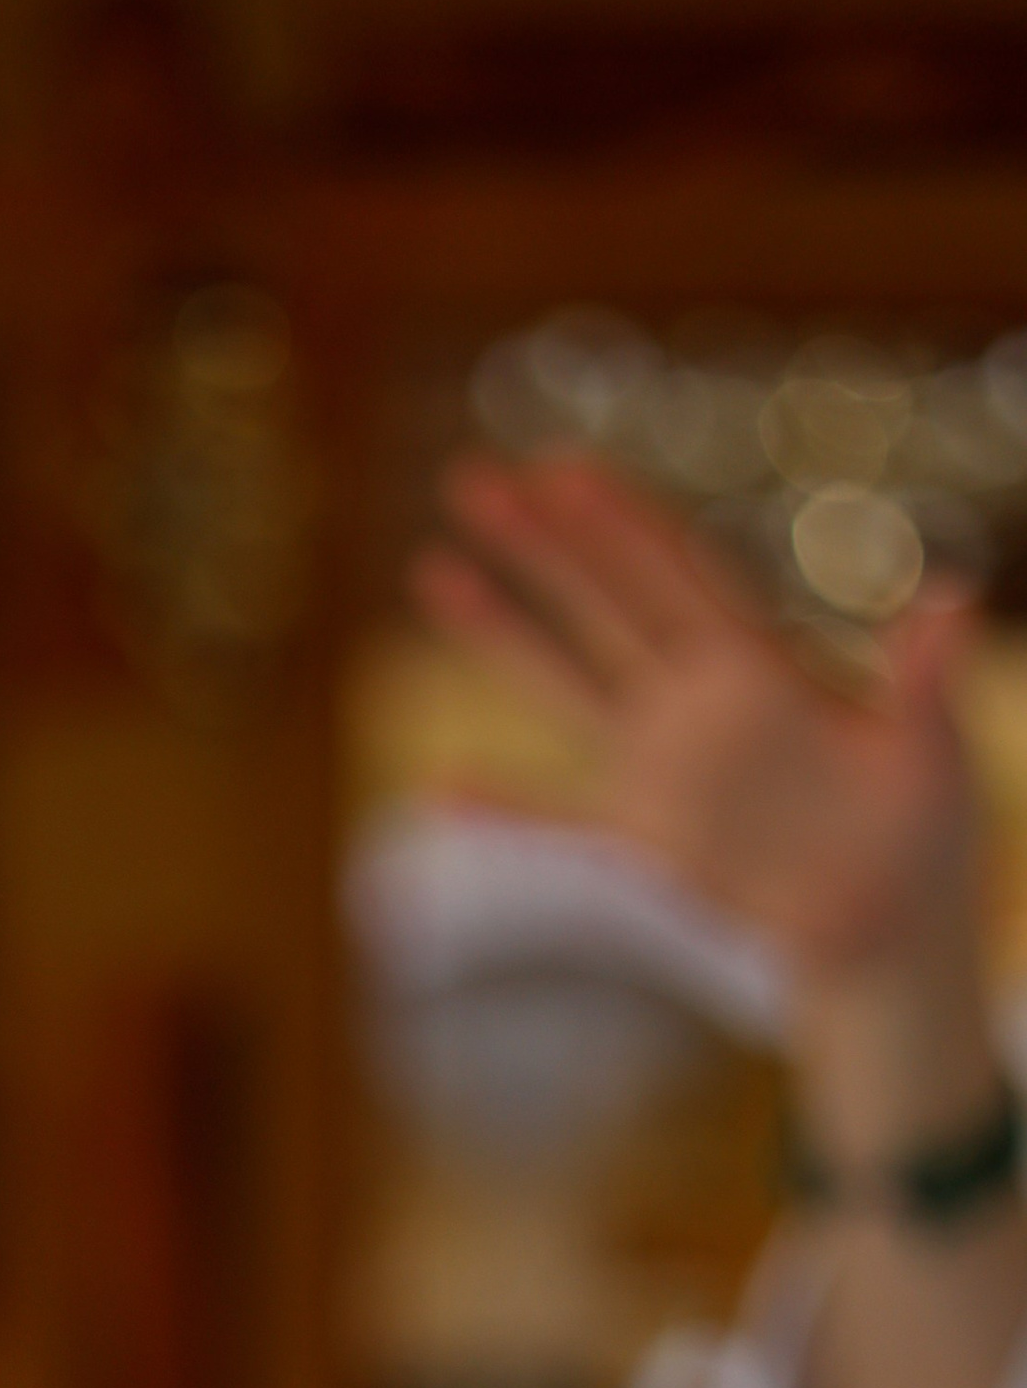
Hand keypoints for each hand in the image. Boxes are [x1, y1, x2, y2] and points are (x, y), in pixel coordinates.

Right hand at [414, 452, 979, 979]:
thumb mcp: (929, 747)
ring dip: (497, 632)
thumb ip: (925, 675)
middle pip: (601, 604)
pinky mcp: (644, 835)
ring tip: (430, 574)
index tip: (563, 469)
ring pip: (561, 684)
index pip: (676, 575)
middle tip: (473, 480)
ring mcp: (660, 766)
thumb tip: (956, 595)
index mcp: (758, 667)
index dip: (619, 523)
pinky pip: (556, 816)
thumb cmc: (922, 827)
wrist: (888, 918)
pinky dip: (500, 804)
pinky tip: (438, 787)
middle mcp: (695, 703)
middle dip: (536, 543)